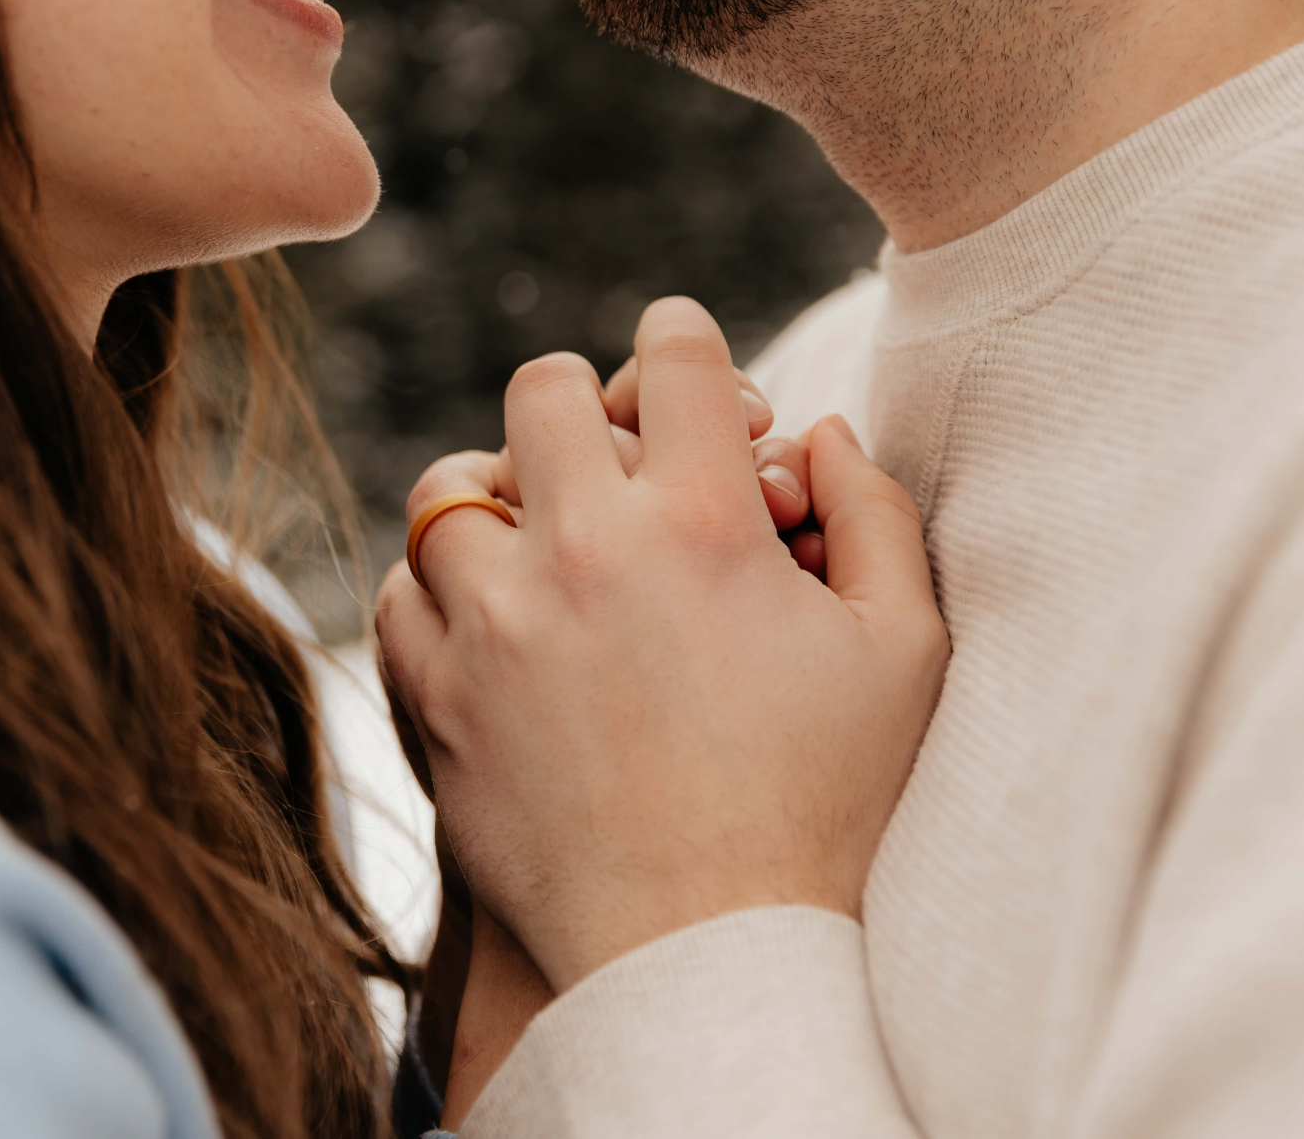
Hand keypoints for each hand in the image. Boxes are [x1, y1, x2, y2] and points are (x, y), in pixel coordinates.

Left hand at [377, 298, 948, 991]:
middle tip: (616, 452)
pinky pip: (398, 595)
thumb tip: (820, 432)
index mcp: (703, 525)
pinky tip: (492, 619)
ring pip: (447, 489)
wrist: (709, 960)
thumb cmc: (827, 808)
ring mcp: (492, 627)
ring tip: (542, 538)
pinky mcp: (435, 701)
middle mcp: (582, 554)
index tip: (690, 363)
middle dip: (588, 401)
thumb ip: (874, 515)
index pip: (677, 356)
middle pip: (541, 389)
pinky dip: (438, 590)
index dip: (689, 343)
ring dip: (498, 494)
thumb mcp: (904, 655)